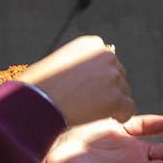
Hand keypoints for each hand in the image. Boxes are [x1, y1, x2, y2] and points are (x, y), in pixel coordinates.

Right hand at [18, 35, 132, 126]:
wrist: (34, 100)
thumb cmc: (38, 84)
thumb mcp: (59, 60)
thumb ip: (79, 62)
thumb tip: (90, 75)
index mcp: (92, 43)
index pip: (108, 60)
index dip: (100, 77)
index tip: (90, 89)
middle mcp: (105, 55)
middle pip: (119, 74)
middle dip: (109, 89)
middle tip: (92, 103)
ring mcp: (111, 76)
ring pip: (124, 92)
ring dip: (113, 102)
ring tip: (94, 112)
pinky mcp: (114, 97)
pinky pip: (128, 108)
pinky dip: (121, 115)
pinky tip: (111, 119)